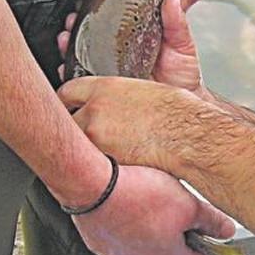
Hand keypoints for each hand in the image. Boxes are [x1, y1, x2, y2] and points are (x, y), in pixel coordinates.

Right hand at [57, 0, 210, 100]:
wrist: (183, 107)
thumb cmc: (183, 75)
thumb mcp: (182, 45)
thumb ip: (176, 24)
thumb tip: (173, 0)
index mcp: (133, 37)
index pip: (108, 19)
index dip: (93, 11)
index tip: (84, 3)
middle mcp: (117, 53)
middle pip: (89, 36)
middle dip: (75, 27)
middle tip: (71, 22)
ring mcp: (110, 71)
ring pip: (81, 56)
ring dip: (69, 48)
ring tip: (65, 41)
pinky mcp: (106, 90)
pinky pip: (83, 82)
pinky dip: (71, 75)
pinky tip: (65, 69)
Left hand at [59, 76, 198, 171]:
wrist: (189, 138)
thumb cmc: (177, 115)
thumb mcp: (144, 91)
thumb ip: (117, 96)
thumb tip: (110, 104)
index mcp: (104, 89)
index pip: (67, 91)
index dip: (68, 100)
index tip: (69, 106)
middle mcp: (94, 112)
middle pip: (65, 119)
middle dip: (72, 124)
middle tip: (82, 130)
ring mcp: (97, 140)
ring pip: (75, 144)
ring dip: (83, 146)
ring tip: (101, 149)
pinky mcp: (104, 163)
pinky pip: (90, 164)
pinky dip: (96, 165)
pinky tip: (112, 162)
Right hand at [70, 163, 233, 254]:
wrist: (92, 185)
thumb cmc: (137, 193)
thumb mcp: (188, 204)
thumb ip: (211, 221)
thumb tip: (227, 231)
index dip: (200, 239)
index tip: (198, 225)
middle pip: (167, 252)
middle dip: (171, 232)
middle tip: (169, 205)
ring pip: (141, 245)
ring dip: (145, 229)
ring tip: (143, 202)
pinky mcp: (98, 245)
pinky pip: (117, 238)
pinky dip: (122, 225)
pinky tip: (123, 204)